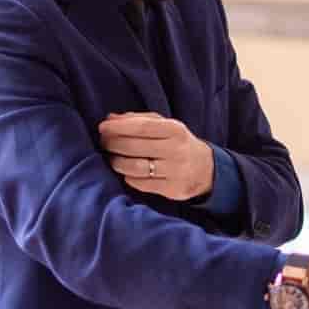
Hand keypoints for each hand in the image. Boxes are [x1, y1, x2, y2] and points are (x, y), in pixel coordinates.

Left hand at [98, 111, 214, 200]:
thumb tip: (110, 118)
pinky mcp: (172, 189)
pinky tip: (127, 172)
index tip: (102, 127)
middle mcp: (176, 150)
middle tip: (104, 143)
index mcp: (175, 130)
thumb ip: (138, 120)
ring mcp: (175, 171)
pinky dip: (128, 177)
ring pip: (135, 168)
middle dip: (113, 144)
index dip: (118, 127)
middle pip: (134, 147)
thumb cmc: (177, 143)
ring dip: (117, 162)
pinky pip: (141, 184)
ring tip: (112, 159)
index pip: (141, 127)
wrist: (206, 169)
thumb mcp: (164, 126)